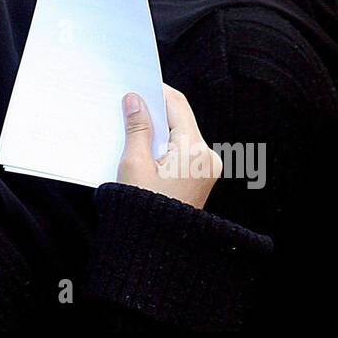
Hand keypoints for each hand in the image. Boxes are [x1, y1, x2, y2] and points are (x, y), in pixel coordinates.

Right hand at [114, 85, 221, 208]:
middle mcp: (208, 157)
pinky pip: (183, 152)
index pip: (177, 105)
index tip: (137, 86)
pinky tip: (144, 148)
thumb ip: (137, 127)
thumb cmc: (142, 209)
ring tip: (133, 128)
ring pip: (181, 135)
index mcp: (194, 150)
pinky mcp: (202, 179)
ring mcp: (208, 169)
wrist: (156, 250)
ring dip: (159, 129)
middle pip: (181, 119)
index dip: (156, 92)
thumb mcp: (134, 163)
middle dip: (155, 112)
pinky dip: (165, 146)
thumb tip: (135, 99)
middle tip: (130, 106)